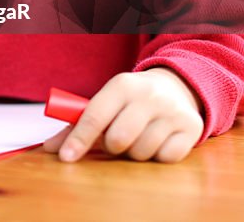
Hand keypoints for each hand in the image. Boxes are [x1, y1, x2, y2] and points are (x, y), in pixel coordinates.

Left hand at [43, 68, 203, 162]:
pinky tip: (158, 140)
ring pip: (141, 152)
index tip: (66, 158)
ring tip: (138, 137)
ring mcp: (172, 111)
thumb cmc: (130, 101)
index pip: (95, 116)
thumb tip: (51, 149)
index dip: (79, 139)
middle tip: (116, 140)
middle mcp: (149, 96)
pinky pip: (166, 158)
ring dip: (134, 152)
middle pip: (119, 139)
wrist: (176, 87)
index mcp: (121, 85)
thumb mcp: (106, 102)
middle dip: (112, 147)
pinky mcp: (192, 128)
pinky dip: (158, 156)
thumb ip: (77, 125)